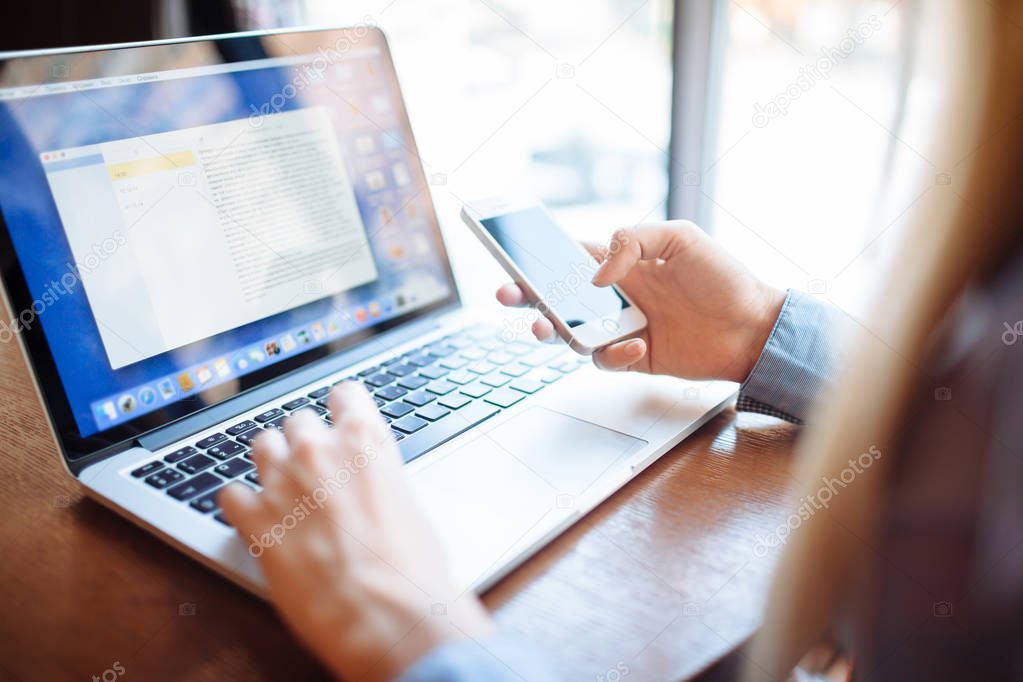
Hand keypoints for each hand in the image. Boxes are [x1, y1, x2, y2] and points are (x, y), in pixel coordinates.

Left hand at [219, 382, 490, 680]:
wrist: (385, 614)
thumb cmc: (411, 569)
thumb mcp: (411, 505)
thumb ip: (382, 481)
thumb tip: (374, 489)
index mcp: (365, 440)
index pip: (345, 394)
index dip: (342, 407)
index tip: (340, 418)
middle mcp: (319, 451)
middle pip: (299, 420)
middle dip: (305, 442)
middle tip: (316, 470)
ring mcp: (282, 482)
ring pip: (261, 444)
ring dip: (271, 462)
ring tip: (283, 490)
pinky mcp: (253, 521)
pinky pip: (229, 493)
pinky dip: (240, 504)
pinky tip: (254, 519)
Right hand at [497, 220, 783, 381]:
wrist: (756, 328)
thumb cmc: (725, 278)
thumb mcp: (682, 238)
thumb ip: (633, 241)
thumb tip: (595, 274)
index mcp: (624, 263)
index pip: (570, 258)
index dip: (540, 258)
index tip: (513, 256)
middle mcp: (617, 296)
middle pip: (558, 297)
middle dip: (527, 296)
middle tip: (507, 295)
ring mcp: (623, 328)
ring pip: (572, 332)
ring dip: (553, 330)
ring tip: (546, 328)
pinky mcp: (635, 359)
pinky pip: (605, 360)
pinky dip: (610, 354)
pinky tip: (633, 345)